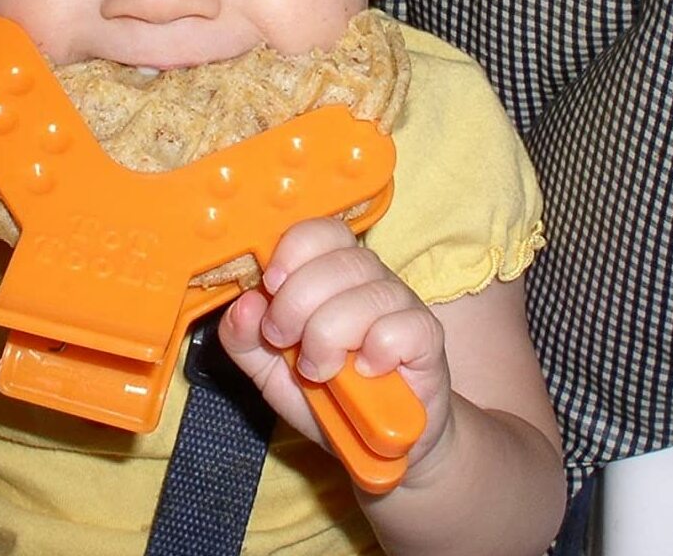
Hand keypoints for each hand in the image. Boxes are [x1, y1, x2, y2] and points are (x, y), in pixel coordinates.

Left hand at [218, 216, 452, 470]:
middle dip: (296, 306)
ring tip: (320, 369)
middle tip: (285, 342)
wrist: (379, 442)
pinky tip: (365, 372)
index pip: (321, 230)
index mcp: (331, 270)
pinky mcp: (428, 336)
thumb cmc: (326, 395)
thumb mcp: (269, 371)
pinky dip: (373, 354)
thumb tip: (244, 303)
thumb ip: (245, 338)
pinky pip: (397, 329)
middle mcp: (370, 276)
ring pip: (363, 298)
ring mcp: (402, 303)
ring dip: (328, 339)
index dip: (292, 251)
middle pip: (336, 263)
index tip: (271, 286)